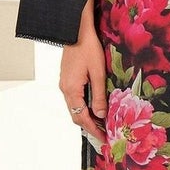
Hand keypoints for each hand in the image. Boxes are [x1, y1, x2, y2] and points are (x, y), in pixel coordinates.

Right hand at [60, 9, 106, 146]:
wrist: (75, 31)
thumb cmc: (88, 48)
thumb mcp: (98, 73)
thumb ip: (99, 95)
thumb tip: (101, 115)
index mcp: (71, 90)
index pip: (82, 117)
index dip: (93, 129)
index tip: (104, 138)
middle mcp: (65, 89)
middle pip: (76, 115)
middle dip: (90, 126)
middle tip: (104, 134)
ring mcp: (64, 84)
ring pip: (74, 107)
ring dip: (86, 116)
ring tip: (101, 123)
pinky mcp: (67, 79)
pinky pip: (74, 99)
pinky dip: (83, 107)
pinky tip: (94, 107)